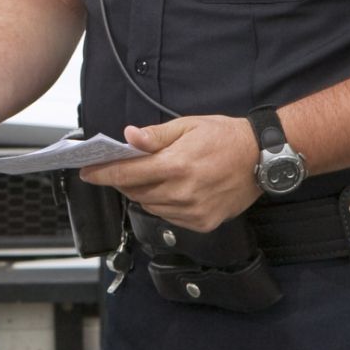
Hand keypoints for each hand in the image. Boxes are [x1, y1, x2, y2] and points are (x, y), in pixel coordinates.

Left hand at [80, 115, 260, 230]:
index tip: (87, 172)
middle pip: (135, 192)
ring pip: (151, 207)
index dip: (103, 173)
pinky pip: (169, 217)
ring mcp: (193, 211)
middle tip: (117, 169)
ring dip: (143, 193)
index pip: (127, 173)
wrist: (261, 158)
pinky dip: (162, 205)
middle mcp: (183, 193)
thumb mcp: (188, 126)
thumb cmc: (225, 137)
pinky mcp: (203, 223)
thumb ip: (156, 136)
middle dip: (122, 180)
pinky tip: (170, 190)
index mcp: (176, 165)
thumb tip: (129, 137)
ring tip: (148, 177)